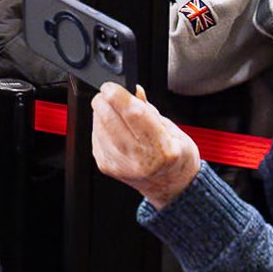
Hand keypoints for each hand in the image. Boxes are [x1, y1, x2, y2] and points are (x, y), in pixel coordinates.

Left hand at [90, 84, 200, 210]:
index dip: (118, 95)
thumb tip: (132, 90)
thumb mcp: (174, 130)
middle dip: (105, 100)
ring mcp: (120, 164)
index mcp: (162, 149)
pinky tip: (114, 129)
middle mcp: (139, 159)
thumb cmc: (177, 157)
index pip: (133, 114)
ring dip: (102, 113)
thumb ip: (149, 110)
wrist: (172, 186)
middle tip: (112, 95)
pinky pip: (95, 136)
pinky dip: (101, 127)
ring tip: (119, 116)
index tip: (112, 86)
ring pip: (98, 125)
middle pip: (108, 118)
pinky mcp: (106, 166)